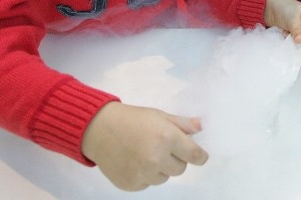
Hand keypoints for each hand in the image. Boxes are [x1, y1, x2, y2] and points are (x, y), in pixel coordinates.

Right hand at [81, 102, 207, 190]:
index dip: (200, 156)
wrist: (99, 130)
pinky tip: (135, 161)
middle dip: (176, 159)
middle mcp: (156, 158)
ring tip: (145, 153)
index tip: (201, 157)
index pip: (194, 155)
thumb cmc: (133, 119)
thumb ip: (182, 124)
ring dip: (160, 168)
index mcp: (167, 138)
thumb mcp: (160, 116)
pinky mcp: (132, 184)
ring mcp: (143, 174)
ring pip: (164, 178)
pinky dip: (146, 176)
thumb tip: (201, 127)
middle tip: (163, 147)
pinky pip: (148, 183)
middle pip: (181, 169)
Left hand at [264, 0, 300, 57]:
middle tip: (295, 47)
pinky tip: (286, 37)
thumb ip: (297, 30)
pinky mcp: (298, 35)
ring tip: (288, 37)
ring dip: (298, 44)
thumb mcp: (291, 19)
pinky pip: (299, 44)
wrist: (269, 7)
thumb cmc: (284, 8)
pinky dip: (293, 43)